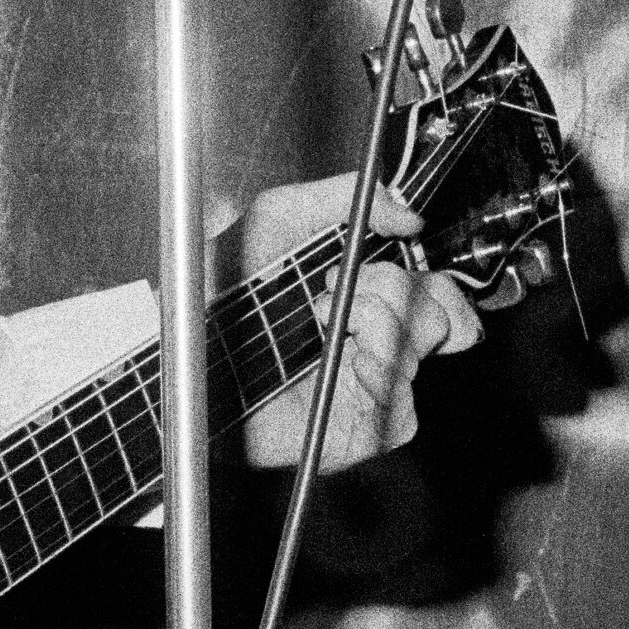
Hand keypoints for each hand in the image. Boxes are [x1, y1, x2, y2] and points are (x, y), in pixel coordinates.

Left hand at [230, 172, 482, 470]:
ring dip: (381, 322)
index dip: (430, 275)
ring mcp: (366, 388)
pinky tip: (347, 356)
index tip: (382, 256)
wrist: (183, 347)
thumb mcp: (281, 216)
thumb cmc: (219, 288)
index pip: (438, 293)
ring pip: (422, 355)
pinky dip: (382, 370)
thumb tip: (409, 215)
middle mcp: (373, 343)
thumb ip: (348, 197)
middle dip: (398, 291)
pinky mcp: (355, 431)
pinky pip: (402, 409)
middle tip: (339, 289)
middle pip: (445, 319)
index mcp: (366, 299)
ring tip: (328, 319)